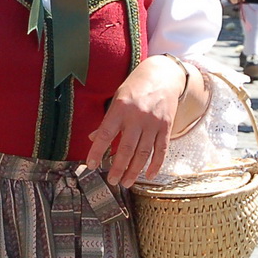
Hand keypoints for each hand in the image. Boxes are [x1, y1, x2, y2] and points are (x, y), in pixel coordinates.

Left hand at [85, 54, 182, 187]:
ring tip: (126, 182)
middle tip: (112, 181)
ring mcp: (153, 123)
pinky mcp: (166, 127)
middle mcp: (137, 117)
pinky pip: (161, 150)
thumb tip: (93, 138)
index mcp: (120, 109)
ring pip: (143, 153)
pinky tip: (149, 175)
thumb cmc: (136, 87)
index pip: (105, 134)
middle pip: (126, 149)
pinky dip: (155, 165)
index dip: (97, 151)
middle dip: (118, 168)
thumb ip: (107, 120)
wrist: (163, 75)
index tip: (91, 165)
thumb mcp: (117, 99)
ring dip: (134, 171)